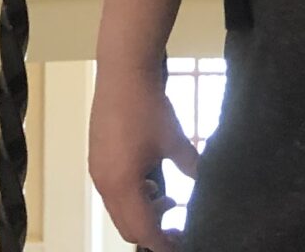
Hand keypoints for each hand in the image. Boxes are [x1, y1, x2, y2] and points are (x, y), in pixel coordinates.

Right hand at [88, 61, 198, 250]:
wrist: (123, 70)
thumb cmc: (147, 105)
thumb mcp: (175, 140)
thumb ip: (192, 167)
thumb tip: (207, 183)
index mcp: (122, 185)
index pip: (143, 231)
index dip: (163, 243)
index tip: (181, 243)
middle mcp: (104, 183)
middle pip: (127, 226)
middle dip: (153, 232)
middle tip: (178, 227)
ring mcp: (97, 170)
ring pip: (119, 209)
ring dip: (143, 213)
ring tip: (169, 199)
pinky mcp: (96, 157)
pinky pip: (112, 192)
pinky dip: (132, 197)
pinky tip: (150, 180)